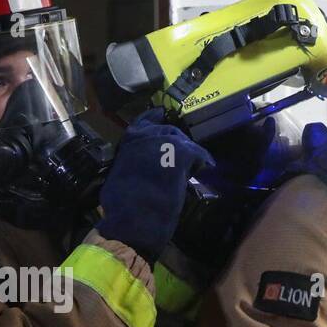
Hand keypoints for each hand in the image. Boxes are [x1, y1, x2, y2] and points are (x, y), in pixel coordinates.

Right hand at [96, 108, 214, 261]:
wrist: (134, 212)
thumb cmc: (120, 201)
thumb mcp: (120, 175)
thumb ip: (132, 165)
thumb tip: (137, 170)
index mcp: (130, 140)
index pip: (144, 120)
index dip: (153, 118)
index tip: (159, 114)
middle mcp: (148, 135)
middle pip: (168, 131)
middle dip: (175, 141)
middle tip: (179, 152)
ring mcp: (167, 142)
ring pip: (183, 142)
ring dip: (187, 153)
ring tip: (191, 164)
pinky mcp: (183, 153)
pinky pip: (198, 154)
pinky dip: (203, 161)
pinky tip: (205, 168)